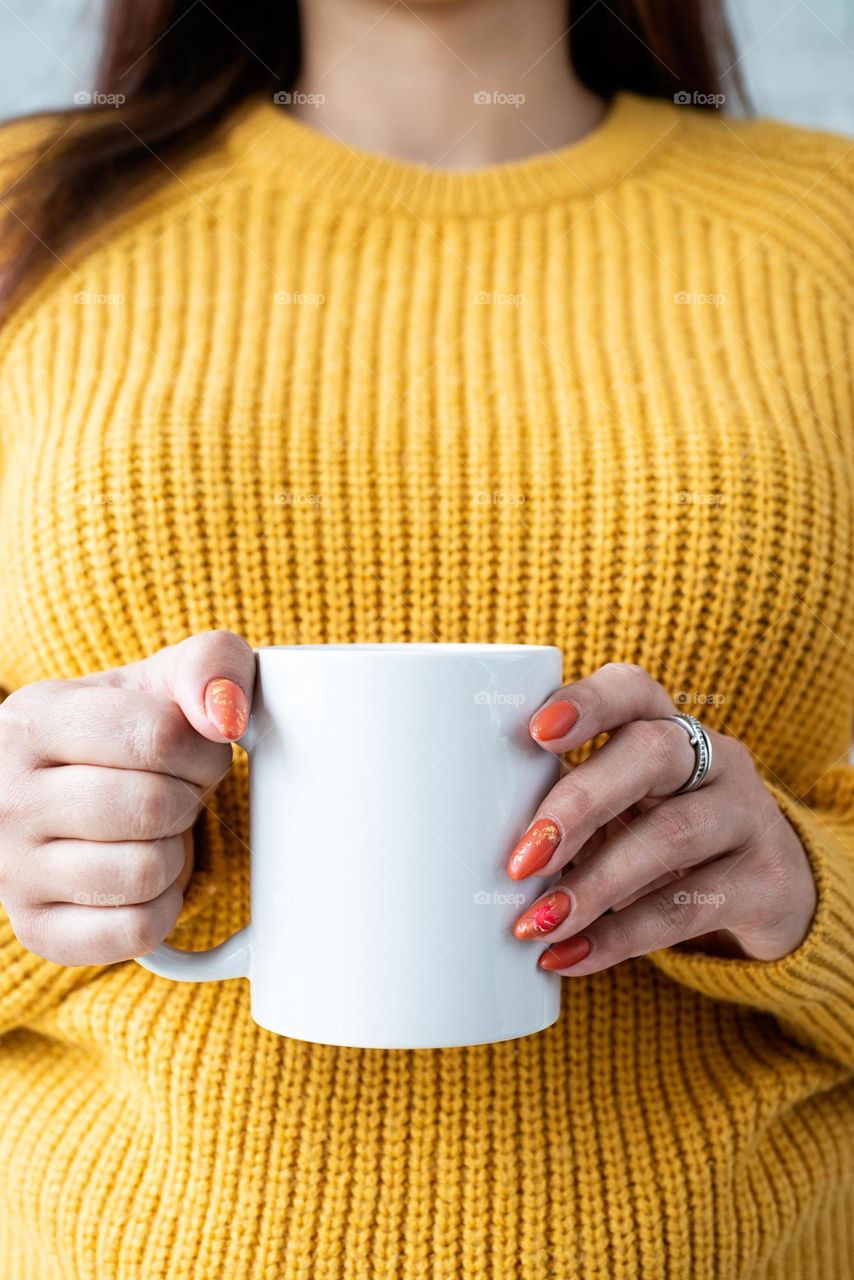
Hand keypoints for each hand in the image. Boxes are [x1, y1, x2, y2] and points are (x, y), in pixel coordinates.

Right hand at [0, 631, 254, 965]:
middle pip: (153, 807)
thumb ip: (211, 664)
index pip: (157, 737)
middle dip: (190, 798)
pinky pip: (136, 930)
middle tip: (176, 791)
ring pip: (145, 873)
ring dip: (175, 852)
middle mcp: (8, 797)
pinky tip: (146, 876)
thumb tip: (225, 715)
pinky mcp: (40, 930)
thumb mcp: (165, 678)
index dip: (202, 749)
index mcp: (34, 720)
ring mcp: (14, 869)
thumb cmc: (129, 730)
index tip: (194, 750)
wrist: (73, 787)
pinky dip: (164, 906)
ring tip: (154, 831)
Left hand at [508, 663, 816, 973]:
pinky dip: (622, 937)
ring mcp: (747, 815)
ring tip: (537, 922)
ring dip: (594, 883)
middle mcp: (714, 757)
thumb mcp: (621, 809)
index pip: (631, 689)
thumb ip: (564, 809)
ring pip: (672, 834)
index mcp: (665, 725)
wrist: (770, 889)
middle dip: (579, 803)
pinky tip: (571, 955)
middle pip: (651, 753)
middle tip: (521, 859)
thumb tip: (465, 853)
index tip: (536, 733)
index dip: (586, 703)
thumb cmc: (659, 833)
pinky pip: (690, 906)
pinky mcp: (765, 881)